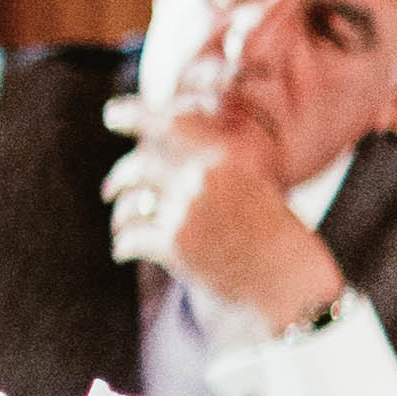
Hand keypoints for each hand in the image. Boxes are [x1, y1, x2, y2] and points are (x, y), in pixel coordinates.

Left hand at [99, 100, 343, 335]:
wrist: (287, 282)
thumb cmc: (268, 232)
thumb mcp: (246, 184)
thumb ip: (204, 164)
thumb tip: (146, 150)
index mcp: (226, 155)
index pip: (169, 124)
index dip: (134, 114)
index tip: (112, 114)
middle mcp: (205, 176)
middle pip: (139, 166)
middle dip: (118, 179)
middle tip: (110, 189)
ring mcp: (188, 209)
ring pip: (128, 203)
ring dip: (120, 216)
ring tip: (121, 226)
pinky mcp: (175, 243)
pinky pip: (130, 238)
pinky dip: (123, 246)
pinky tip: (123, 251)